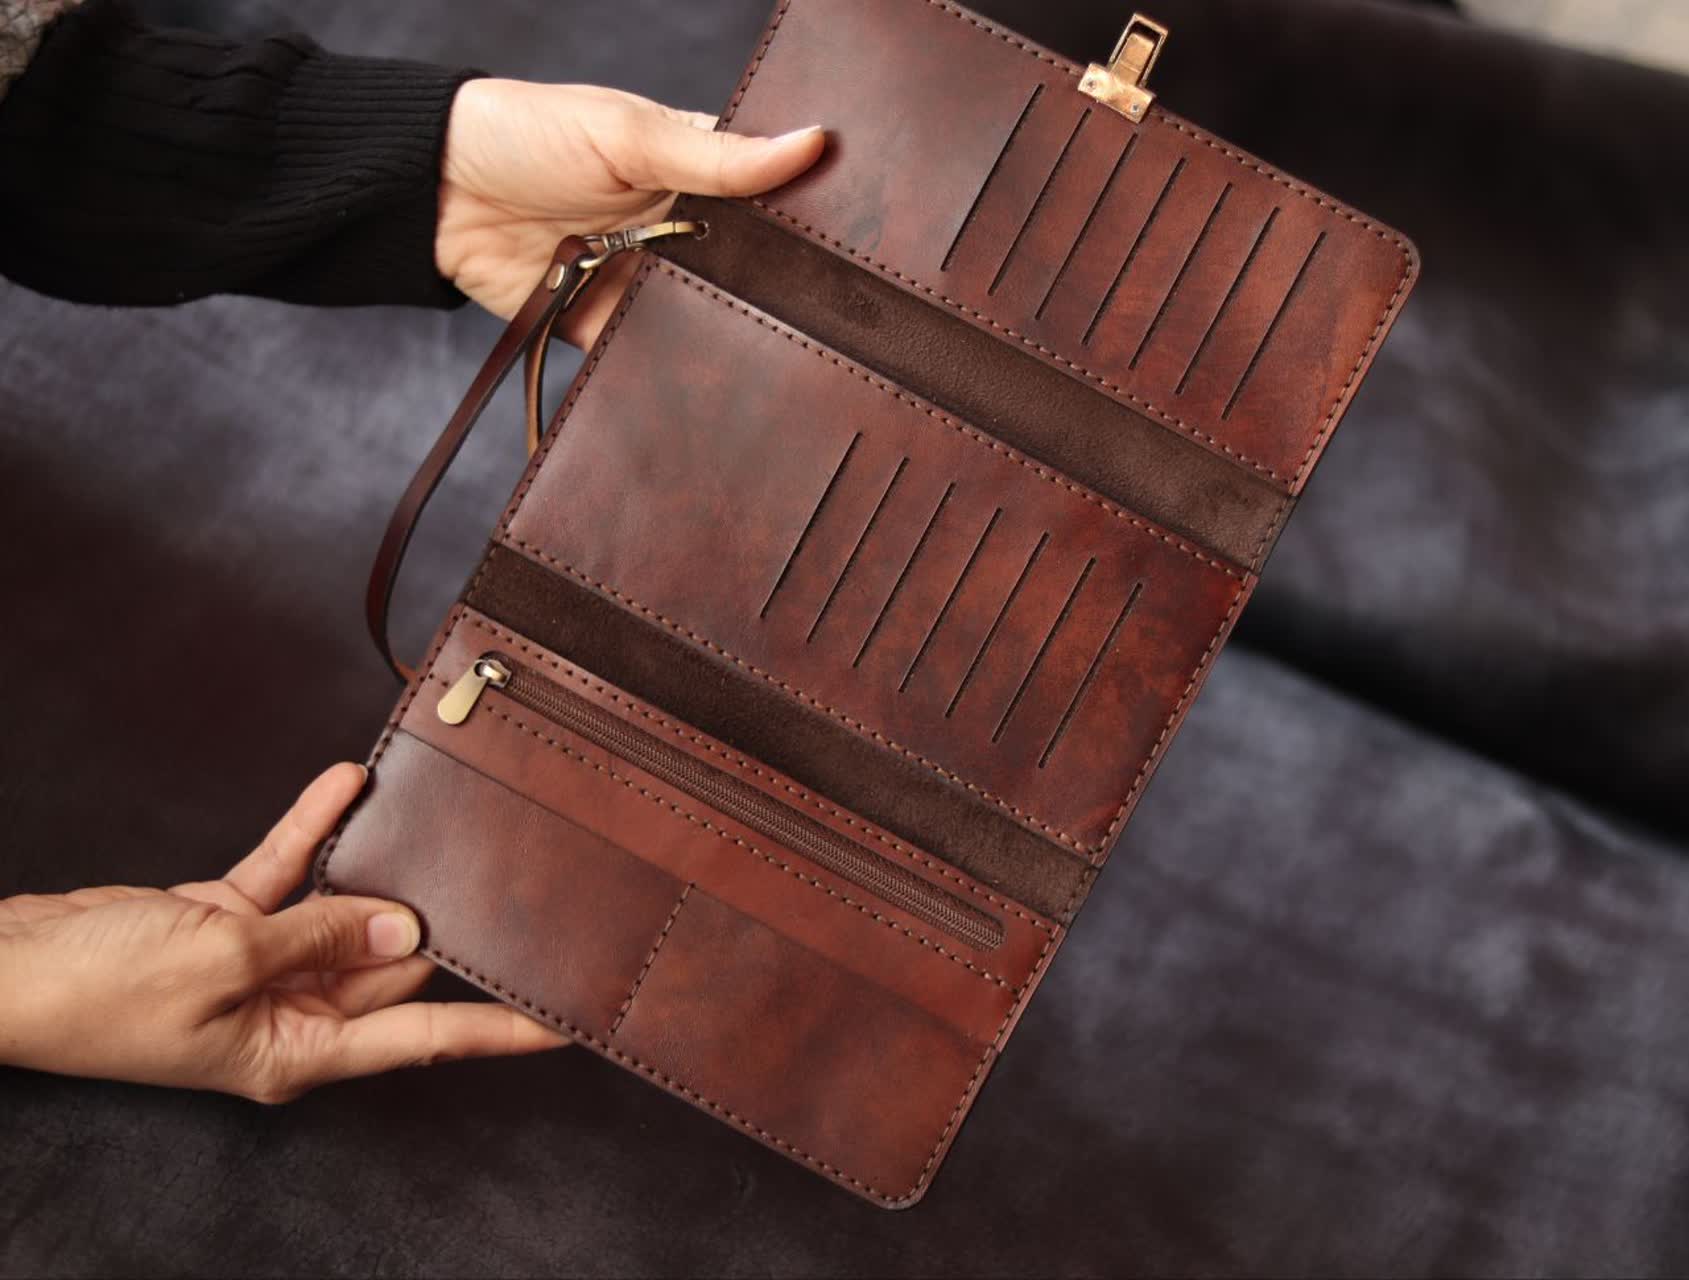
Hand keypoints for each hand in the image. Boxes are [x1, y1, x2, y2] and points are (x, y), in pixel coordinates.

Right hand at [0, 764, 561, 1101]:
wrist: (5, 970)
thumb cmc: (97, 995)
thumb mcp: (222, 962)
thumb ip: (318, 938)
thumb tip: (404, 932)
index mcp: (297, 1052)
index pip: (424, 1042)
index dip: (499, 1032)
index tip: (565, 1023)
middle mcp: (290, 1013)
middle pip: (391, 968)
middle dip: (440, 923)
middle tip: (512, 879)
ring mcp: (261, 967)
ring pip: (346, 913)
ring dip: (377, 864)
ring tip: (437, 818)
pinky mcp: (228, 922)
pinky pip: (291, 874)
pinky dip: (317, 831)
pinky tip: (347, 784)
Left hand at [435, 80, 824, 343]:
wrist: (434, 192)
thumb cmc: (528, 134)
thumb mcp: (629, 135)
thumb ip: (717, 154)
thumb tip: (811, 142)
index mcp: (694, 171)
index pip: (768, 202)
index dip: (802, 226)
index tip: (846, 253)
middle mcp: (678, 230)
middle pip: (742, 273)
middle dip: (766, 294)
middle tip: (818, 320)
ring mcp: (642, 281)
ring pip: (702, 321)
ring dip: (721, 336)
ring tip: (769, 358)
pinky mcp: (603, 325)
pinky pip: (645, 358)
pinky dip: (662, 371)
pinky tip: (700, 387)